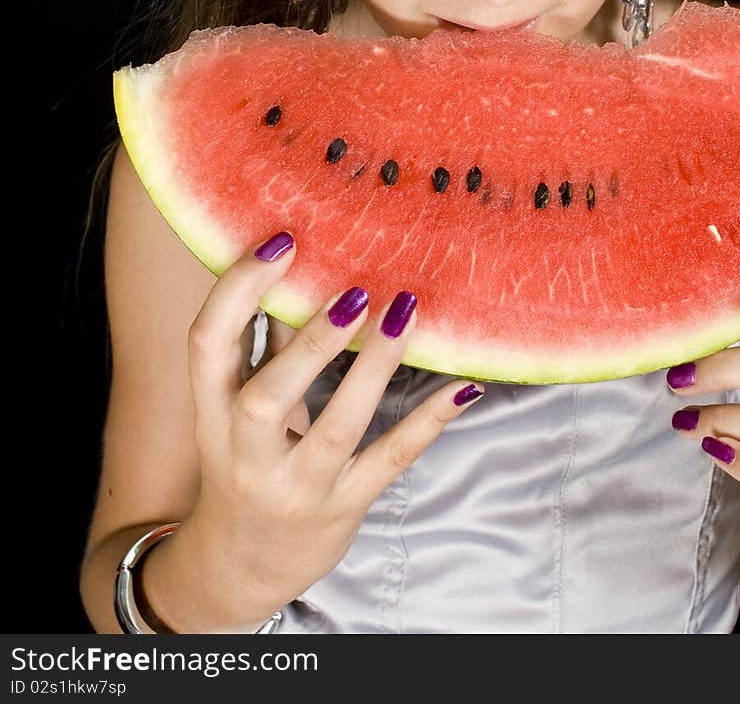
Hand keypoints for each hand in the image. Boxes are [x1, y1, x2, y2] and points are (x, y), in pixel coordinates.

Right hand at [182, 233, 483, 622]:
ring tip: (405, 311)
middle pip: (263, 398)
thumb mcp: (239, 403)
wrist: (243, 565)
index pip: (206, 344)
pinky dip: (429, 421)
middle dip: (311, 343)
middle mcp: (246, 453)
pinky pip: (390, 460)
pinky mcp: (343, 508)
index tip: (282, 241)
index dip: (238, 290)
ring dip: (372, 369)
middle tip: (355, 289)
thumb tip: (299, 262)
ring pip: (336, 428)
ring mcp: (296, 486)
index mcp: (211, 411)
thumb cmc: (247, 458)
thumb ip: (267, 342)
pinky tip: (465, 385)